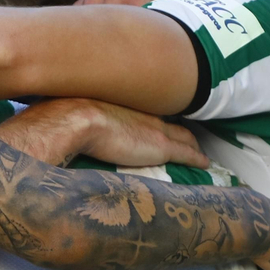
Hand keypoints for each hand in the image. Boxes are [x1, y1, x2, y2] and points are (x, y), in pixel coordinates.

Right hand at [25, 98, 207, 168]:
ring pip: (184, 136)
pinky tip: (205, 163)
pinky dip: (198, 157)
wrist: (71, 120)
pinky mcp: (160, 147)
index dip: (158, 121)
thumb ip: (79, 120)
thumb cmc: (64, 118)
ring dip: (193, 144)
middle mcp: (143, 114)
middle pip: (172, 122)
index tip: (163, 126)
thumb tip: (65, 128)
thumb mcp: (73, 114)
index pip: (149, 113)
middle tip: (190, 138)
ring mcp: (155, 130)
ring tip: (199, 152)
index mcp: (124, 106)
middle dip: (182, 130)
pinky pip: (187, 153)